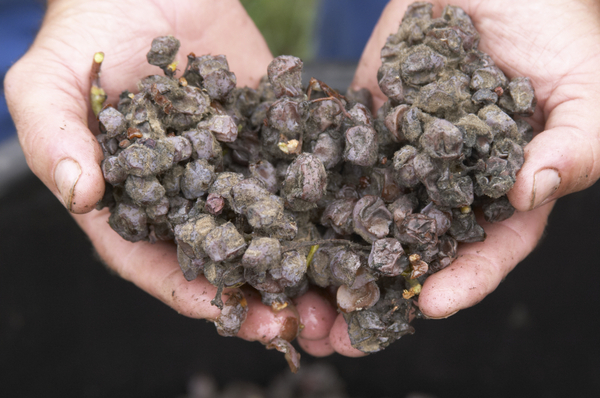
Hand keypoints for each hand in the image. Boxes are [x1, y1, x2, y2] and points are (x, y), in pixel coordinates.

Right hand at [3, 0, 334, 347]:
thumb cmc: (84, 29)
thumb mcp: (46, 82)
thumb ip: (53, 138)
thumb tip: (80, 193)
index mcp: (129, 200)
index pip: (152, 262)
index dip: (186, 292)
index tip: (225, 313)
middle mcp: (182, 194)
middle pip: (218, 257)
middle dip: (254, 293)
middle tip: (294, 320)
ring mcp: (227, 166)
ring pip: (263, 226)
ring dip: (295, 263)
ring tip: (330, 290)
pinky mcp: (262, 135)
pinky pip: (291, 172)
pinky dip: (318, 201)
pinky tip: (348, 223)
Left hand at [314, 0, 599, 355]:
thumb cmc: (557, 26)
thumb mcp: (587, 90)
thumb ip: (573, 146)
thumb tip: (529, 193)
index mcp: (503, 188)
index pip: (488, 248)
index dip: (464, 279)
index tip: (430, 304)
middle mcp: (448, 181)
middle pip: (416, 246)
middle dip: (383, 289)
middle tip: (344, 327)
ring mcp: (404, 153)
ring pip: (370, 213)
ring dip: (337, 256)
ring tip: (303, 292)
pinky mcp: (368, 122)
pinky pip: (342, 158)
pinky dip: (316, 190)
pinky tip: (287, 219)